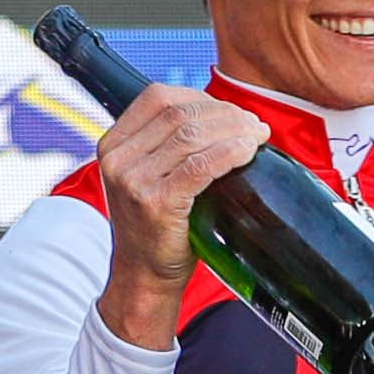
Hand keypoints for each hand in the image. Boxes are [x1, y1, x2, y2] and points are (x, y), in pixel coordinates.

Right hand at [93, 84, 265, 349]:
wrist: (145, 275)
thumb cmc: (159, 226)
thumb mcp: (151, 177)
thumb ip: (171, 147)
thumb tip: (226, 118)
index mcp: (113, 143)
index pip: (159, 97)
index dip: (203, 99)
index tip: (234, 113)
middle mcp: (117, 157)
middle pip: (179, 113)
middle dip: (226, 114)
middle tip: (256, 126)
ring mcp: (133, 179)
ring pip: (191, 135)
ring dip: (234, 130)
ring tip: (259, 137)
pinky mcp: (155, 202)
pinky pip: (199, 166)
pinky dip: (229, 153)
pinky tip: (249, 151)